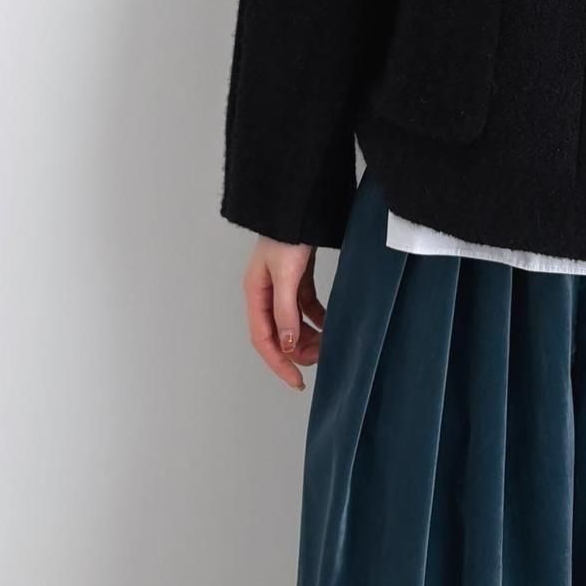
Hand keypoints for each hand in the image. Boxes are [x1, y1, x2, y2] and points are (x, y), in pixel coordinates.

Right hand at [242, 237, 325, 390]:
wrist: (300, 205)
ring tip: (328, 343)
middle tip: (321, 358)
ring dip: (308, 335)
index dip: (278, 363)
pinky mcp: (298, 277)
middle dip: (297, 350)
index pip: (264, 339)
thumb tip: (285, 345)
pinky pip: (306, 306)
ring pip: (293, 321)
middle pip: (278, 333)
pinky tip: (330, 323)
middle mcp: (265, 292)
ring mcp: (282, 285)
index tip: (296, 380)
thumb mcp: (286, 275)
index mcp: (255, 294)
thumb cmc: (288, 234)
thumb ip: (285, 310)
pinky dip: (317, 317)